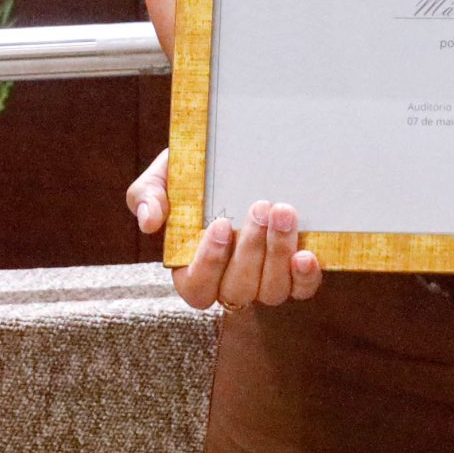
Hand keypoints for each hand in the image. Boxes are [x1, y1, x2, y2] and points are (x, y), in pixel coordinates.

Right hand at [126, 148, 322, 312]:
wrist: (234, 162)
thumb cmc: (192, 178)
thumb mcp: (161, 179)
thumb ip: (147, 197)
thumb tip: (149, 222)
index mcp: (191, 269)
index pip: (197, 288)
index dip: (209, 264)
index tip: (221, 225)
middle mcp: (228, 283)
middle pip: (238, 289)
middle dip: (251, 250)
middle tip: (261, 207)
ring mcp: (262, 281)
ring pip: (271, 291)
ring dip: (278, 254)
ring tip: (284, 213)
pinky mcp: (293, 273)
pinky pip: (301, 289)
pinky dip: (306, 278)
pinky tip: (306, 254)